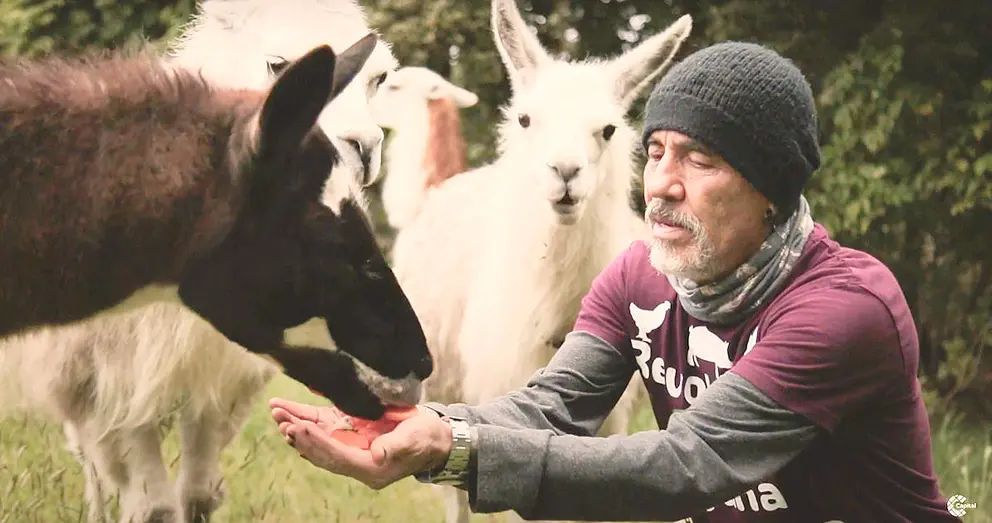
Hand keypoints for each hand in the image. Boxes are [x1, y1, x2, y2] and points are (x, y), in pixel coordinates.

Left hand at [269, 397, 453, 489]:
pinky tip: (290, 415)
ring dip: (297, 429)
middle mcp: (357, 462)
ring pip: (319, 443)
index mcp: (371, 468)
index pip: (337, 456)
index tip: (300, 427)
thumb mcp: (416, 439)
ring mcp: (353, 449)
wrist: (435, 437)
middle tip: (282, 420)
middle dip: (300, 436)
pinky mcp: (352, 436)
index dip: (318, 443)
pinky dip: (307, 424)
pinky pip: (325, 432)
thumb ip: (397, 445)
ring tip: (278, 413)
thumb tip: (377, 452)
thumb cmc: (427, 438)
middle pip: (322, 452)